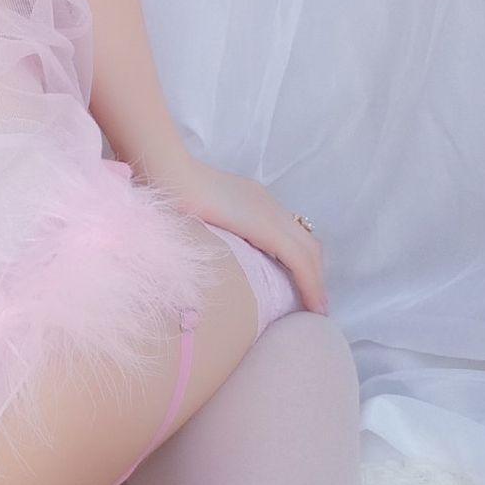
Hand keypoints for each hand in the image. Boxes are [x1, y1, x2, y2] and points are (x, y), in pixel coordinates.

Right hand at [148, 156, 327, 314]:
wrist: (168, 174)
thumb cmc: (169, 192)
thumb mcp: (196, 214)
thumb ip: (208, 229)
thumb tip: (199, 252)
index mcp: (252, 200)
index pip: (288, 232)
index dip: (299, 260)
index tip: (298, 287)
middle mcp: (267, 204)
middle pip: (307, 243)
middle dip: (315, 274)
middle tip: (312, 304)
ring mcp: (270, 212)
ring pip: (310, 253)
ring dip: (316, 283)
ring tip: (316, 310)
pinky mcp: (267, 227)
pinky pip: (300, 261)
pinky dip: (311, 285)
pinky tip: (312, 306)